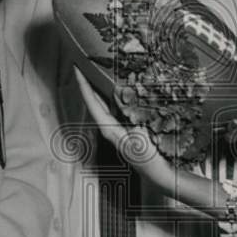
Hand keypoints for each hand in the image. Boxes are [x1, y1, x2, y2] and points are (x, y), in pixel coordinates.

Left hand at [73, 67, 173, 185]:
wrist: (158, 173)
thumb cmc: (150, 161)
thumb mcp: (142, 144)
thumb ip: (135, 132)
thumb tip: (133, 120)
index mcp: (109, 129)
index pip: (92, 103)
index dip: (84, 86)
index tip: (78, 69)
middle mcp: (109, 127)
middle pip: (94, 100)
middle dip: (87, 82)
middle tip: (83, 62)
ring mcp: (117, 127)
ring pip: (103, 102)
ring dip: (98, 87)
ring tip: (96, 69)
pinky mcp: (125, 127)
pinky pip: (115, 106)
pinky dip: (112, 93)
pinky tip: (117, 86)